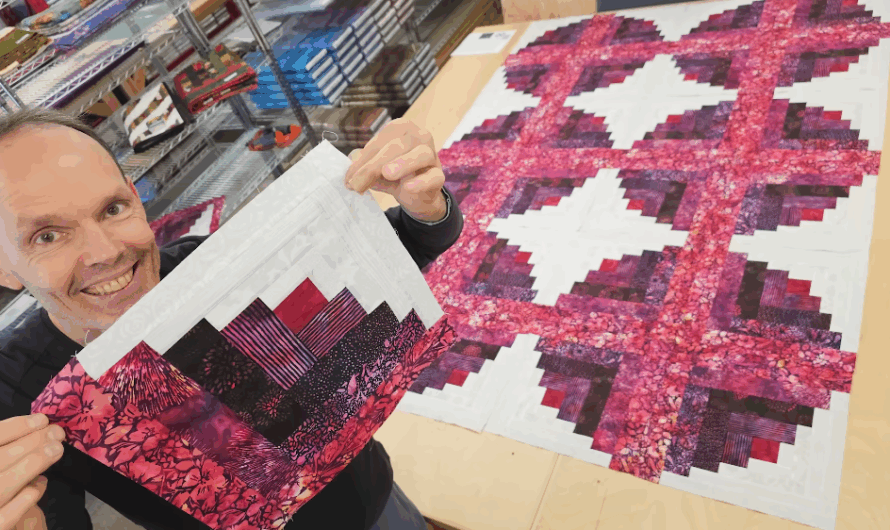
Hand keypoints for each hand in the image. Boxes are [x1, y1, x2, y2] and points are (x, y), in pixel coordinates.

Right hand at [1, 414, 64, 529]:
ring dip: (33, 464)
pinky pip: (7, 516)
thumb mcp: (1, 461)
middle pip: (0, 459)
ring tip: (56, 450)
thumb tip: (33, 430)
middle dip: (32, 442)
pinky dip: (26, 498)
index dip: (16, 427)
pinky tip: (41, 483)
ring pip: (4, 486)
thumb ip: (6, 449)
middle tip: (56, 434)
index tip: (41, 420)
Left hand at [344, 118, 447, 222]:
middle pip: (397, 146)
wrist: (417, 195)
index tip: (348, 178)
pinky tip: (408, 187)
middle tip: (357, 185)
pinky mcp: (439, 176)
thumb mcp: (375, 168)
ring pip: (420, 155)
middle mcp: (420, 136)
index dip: (363, 159)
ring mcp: (432, 155)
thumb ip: (363, 163)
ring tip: (386, 174)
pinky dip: (420, 181)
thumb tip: (351, 158)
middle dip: (374, 166)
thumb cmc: (395, 174)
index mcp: (401, 128)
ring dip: (402, 164)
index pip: (380, 140)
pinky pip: (433, 177)